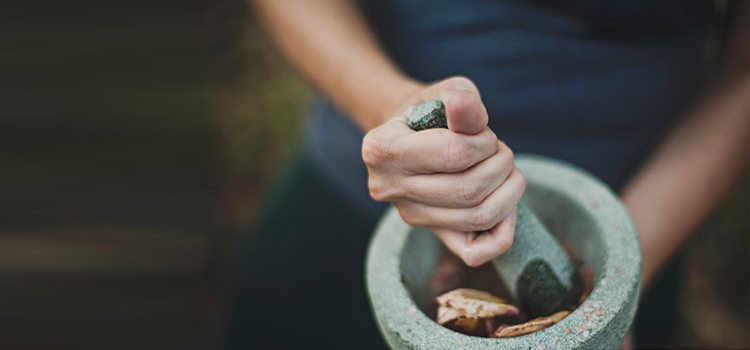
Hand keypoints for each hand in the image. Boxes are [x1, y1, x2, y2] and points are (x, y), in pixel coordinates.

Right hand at [362, 77, 524, 266]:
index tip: (484, 133)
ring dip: (509, 190)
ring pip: (478, 217)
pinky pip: (475, 253)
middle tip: (499, 150)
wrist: (412, 136)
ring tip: (504, 169)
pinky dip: (503, 233)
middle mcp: (387, 188)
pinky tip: (505, 206)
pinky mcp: (431, 234)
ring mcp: (409, 215)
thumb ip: (460, 99)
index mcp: (381, 148)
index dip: (485, 142)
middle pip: (469, 190)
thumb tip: (466, 103)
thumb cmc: (432, 112)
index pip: (454, 154)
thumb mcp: (445, 93)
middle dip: (501, 164)